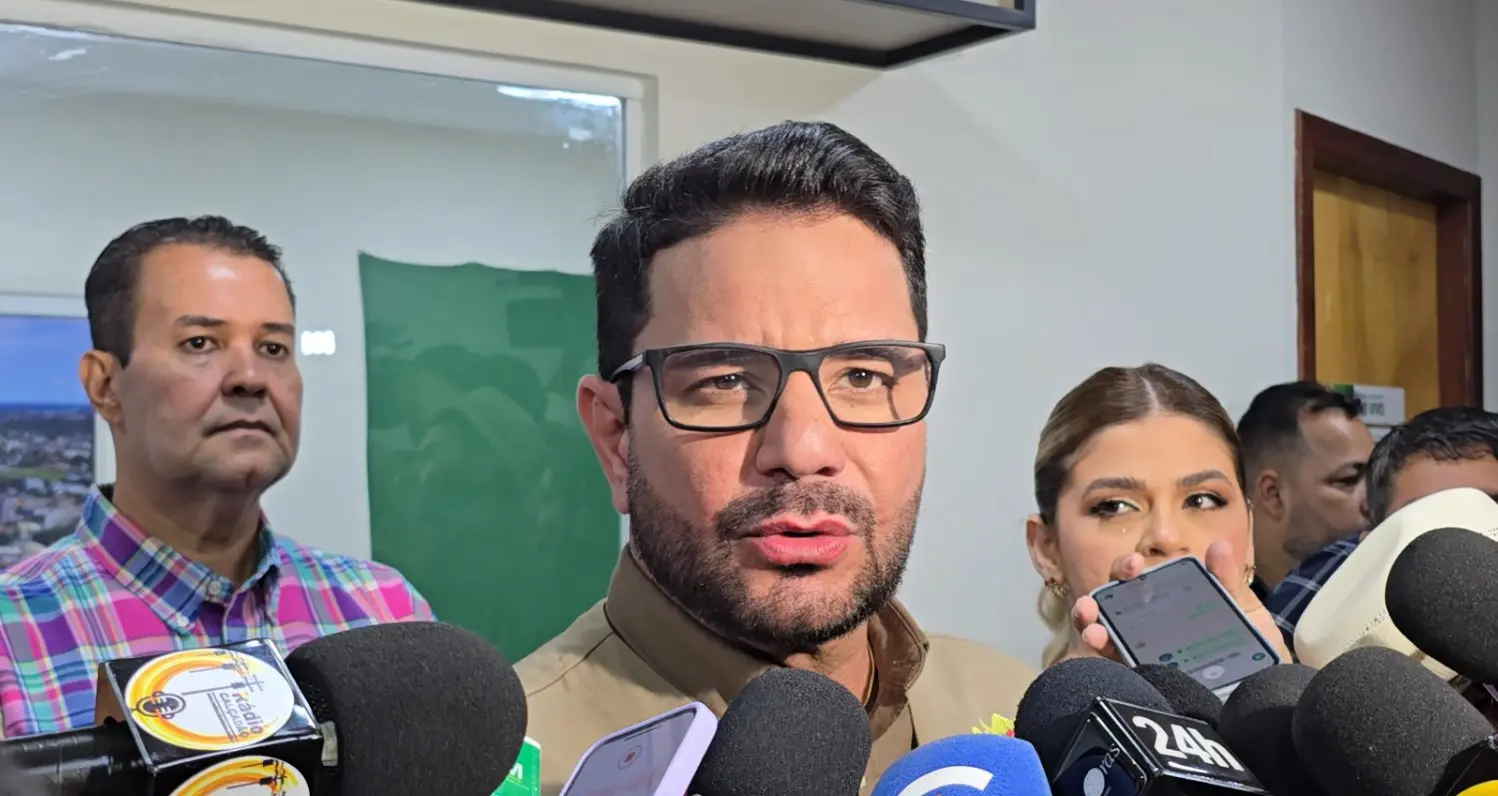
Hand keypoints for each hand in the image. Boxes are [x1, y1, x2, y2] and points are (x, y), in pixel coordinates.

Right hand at [1069, 540, 1292, 663]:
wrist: (1266, 704)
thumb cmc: (1256, 658)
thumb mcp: (1247, 615)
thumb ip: (1229, 583)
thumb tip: (1218, 546)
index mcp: (1173, 605)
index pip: (1142, 581)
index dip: (1131, 568)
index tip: (1136, 565)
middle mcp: (1151, 627)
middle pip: (1116, 602)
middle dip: (1105, 589)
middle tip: (1111, 587)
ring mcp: (1142, 655)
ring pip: (1104, 629)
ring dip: (1089, 617)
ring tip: (1087, 615)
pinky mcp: (1141, 681)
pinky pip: (1111, 664)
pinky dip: (1098, 650)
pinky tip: (1096, 640)